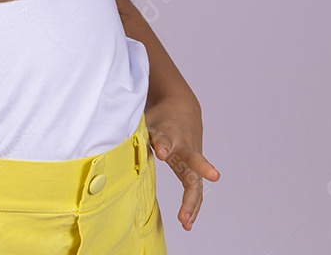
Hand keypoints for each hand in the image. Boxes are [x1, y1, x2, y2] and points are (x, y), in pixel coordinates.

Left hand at [143, 94, 219, 230]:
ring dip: (192, 200)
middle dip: (200, 168)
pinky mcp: (194, 168)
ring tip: (185, 221)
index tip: (162, 153)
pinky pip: (195, 189)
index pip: (166, 138)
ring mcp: (192, 158)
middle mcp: (184, 145)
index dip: (164, 145)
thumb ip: (136, 135)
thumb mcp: (147, 120)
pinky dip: (192, 206)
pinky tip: (187, 222)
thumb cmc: (161, 117)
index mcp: (169, 131)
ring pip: (196, 180)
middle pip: (193, 158)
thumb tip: (119, 150)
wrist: (183, 108)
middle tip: (212, 176)